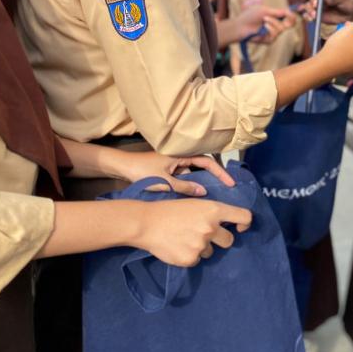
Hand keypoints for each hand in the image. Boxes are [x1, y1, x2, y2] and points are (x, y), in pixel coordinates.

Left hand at [116, 152, 235, 195]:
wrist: (121, 167)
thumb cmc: (141, 171)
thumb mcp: (164, 182)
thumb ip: (184, 187)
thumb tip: (204, 192)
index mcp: (182, 155)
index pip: (207, 162)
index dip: (220, 172)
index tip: (231, 183)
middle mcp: (180, 157)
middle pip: (203, 166)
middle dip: (215, 177)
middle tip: (227, 189)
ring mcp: (174, 164)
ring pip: (194, 173)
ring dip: (202, 182)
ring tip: (213, 196)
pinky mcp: (168, 170)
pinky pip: (185, 177)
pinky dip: (191, 185)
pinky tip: (193, 197)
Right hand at [136, 198, 251, 266]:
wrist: (146, 223)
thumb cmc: (170, 210)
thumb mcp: (195, 203)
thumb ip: (212, 212)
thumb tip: (227, 223)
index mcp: (214, 210)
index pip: (244, 217)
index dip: (245, 223)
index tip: (240, 228)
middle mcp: (211, 227)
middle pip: (229, 240)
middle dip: (220, 239)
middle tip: (204, 234)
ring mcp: (201, 245)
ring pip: (211, 251)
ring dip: (202, 247)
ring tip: (184, 237)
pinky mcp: (190, 259)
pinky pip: (197, 259)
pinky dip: (190, 255)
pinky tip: (177, 246)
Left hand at [249, 10, 296, 44]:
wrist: (241, 25)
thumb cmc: (250, 15)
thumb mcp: (265, 10)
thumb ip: (278, 11)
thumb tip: (290, 11)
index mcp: (275, 17)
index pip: (289, 17)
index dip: (293, 15)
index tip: (294, 11)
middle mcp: (275, 26)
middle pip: (290, 24)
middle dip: (290, 19)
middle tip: (288, 15)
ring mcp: (272, 33)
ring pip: (282, 28)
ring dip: (274, 22)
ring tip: (264, 19)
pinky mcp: (269, 40)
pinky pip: (275, 34)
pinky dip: (270, 28)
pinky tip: (264, 26)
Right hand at [307, 0, 352, 23]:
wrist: (348, 14)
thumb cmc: (346, 1)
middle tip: (316, 4)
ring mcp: (314, 4)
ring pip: (307, 5)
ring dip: (310, 9)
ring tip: (315, 15)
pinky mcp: (314, 13)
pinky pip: (307, 15)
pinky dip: (308, 17)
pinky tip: (312, 19)